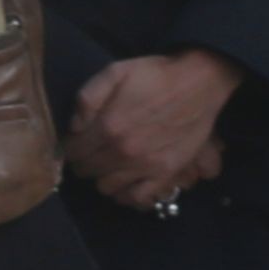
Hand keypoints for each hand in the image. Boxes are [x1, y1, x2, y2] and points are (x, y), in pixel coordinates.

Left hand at [67, 49, 244, 209]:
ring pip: (107, 187)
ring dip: (102, 178)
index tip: (76, 143)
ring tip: (108, 166)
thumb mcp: (115, 71)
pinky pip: (137, 198)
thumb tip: (75, 126)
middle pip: (88, 170)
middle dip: (83, 163)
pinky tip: (126, 184)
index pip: (74, 151)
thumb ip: (88, 97)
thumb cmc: (155, 75)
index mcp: (108, 126)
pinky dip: (127, 195)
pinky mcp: (165, 174)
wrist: (198, 83)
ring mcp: (145, 166)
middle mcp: (123, 151)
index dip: (70, 147)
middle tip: (90, 154)